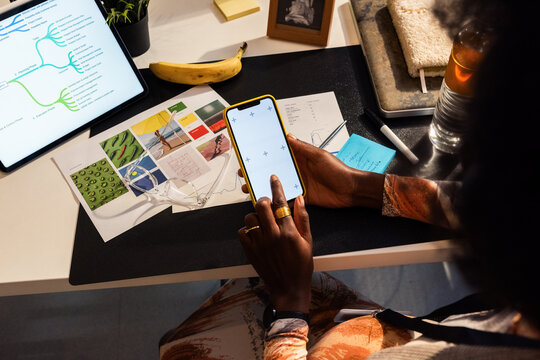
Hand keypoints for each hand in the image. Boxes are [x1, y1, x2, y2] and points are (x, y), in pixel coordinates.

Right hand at [238, 134, 384, 208]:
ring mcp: (298, 184)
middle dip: (257, 170)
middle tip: (243, 172)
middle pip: (273, 169)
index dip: (265, 153)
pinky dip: (274, 198)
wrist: (350, 190)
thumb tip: (288, 135)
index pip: (278, 153)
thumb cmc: (338, 170)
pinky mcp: (301, 197)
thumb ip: (302, 148)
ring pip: (275, 184)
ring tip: (248, 187)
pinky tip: (263, 199)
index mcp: (300, 157)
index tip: (251, 152)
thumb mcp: (319, 155)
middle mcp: (297, 170)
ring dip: (262, 185)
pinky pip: (285, 197)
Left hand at [238, 175, 312, 312]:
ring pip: (250, 218)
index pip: (280, 203)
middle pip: (261, 206)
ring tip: (262, 222)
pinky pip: (242, 232)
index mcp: (289, 232)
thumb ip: (303, 219)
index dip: (276, 187)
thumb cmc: (301, 266)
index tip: (273, 178)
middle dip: (264, 200)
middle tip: (267, 204)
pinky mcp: (250, 251)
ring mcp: (259, 244)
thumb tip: (299, 199)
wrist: (289, 289)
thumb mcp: (308, 241)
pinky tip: (255, 233)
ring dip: (255, 215)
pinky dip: (246, 229)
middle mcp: (272, 236)